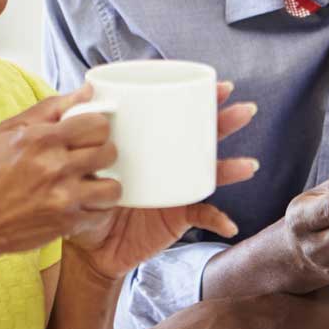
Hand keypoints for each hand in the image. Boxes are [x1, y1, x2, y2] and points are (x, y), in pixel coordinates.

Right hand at [0, 86, 122, 265]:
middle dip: (102, 152)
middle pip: (109, 152)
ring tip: (90, 183)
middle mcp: (55, 167)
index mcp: (40, 139)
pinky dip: (96, 210)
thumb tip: (87, 90)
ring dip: (105, 184)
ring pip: (113, 187)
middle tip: (90, 158)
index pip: (98, 125)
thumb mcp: (7, 131)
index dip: (96, 127)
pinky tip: (82, 204)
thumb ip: (50, 108)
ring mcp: (62, 198)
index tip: (89, 134)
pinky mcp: (65, 224)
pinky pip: (102, 214)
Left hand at [69, 82, 258, 280]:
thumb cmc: (86, 195)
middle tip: (245, 111)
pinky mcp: (177, 217)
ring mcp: (178, 190)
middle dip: (226, 123)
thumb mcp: (81, 159)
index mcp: (153, 145)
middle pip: (204, 139)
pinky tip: (228, 225)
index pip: (181, 117)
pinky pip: (202, 217)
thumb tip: (88, 92)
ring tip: (247, 166)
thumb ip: (81, 128)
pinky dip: (217, 220)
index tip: (218, 86)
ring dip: (232, 170)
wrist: (88, 242)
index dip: (202, 101)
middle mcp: (171, 164)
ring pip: (211, 175)